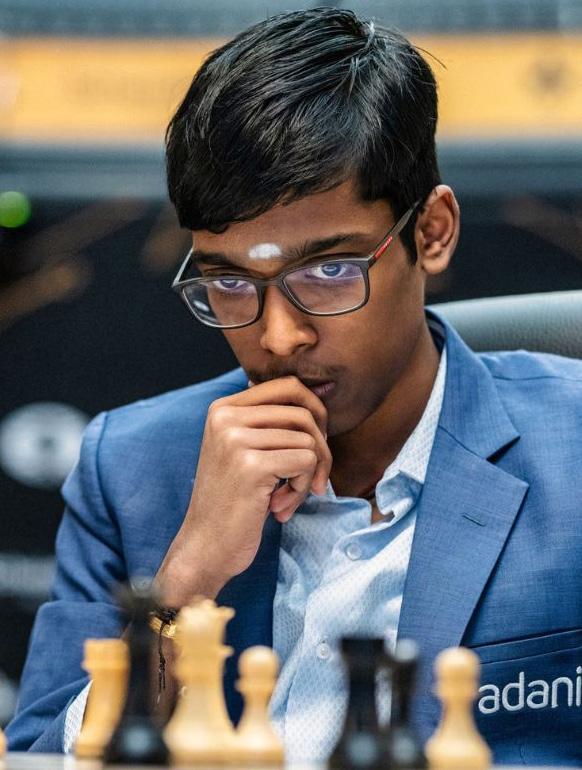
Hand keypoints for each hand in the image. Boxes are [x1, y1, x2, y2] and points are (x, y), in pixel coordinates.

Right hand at [156, 376, 330, 603]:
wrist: (205, 547)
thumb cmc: (232, 502)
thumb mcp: (242, 450)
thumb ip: (268, 422)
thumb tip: (314, 393)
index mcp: (222, 408)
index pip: (289, 386)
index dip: (315, 412)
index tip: (314, 444)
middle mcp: (226, 417)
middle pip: (304, 412)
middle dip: (321, 447)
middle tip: (311, 477)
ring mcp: (236, 439)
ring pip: (309, 440)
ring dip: (307, 476)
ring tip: (285, 498)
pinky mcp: (251, 465)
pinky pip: (306, 462)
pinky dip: (302, 488)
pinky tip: (279, 506)